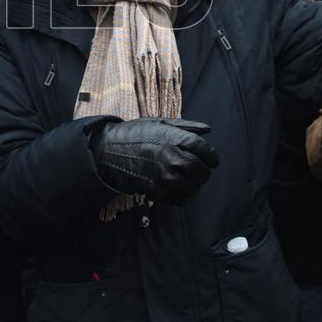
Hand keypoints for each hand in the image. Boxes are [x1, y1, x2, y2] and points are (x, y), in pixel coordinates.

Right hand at [91, 118, 219, 204]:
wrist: (110, 150)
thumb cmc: (137, 133)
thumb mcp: (160, 122)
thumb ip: (186, 126)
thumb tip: (208, 129)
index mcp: (173, 138)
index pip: (204, 149)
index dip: (212, 157)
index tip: (211, 161)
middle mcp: (170, 156)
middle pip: (199, 170)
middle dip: (203, 173)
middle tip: (200, 173)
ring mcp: (161, 174)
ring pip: (190, 187)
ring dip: (194, 187)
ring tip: (190, 183)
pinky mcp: (153, 189)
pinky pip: (176, 199)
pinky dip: (182, 198)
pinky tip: (180, 191)